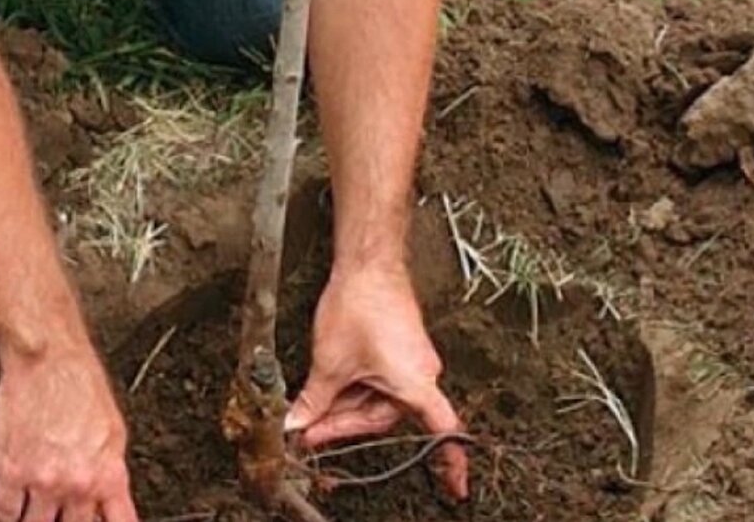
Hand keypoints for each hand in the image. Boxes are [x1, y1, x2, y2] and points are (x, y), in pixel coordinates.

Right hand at [0, 343, 137, 521]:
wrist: (48, 358)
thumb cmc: (80, 383)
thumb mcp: (113, 429)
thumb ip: (109, 468)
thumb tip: (107, 494)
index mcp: (108, 474)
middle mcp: (77, 484)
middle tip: (62, 511)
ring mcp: (42, 482)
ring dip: (36, 520)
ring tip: (36, 513)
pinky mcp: (11, 472)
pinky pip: (6, 512)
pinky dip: (9, 513)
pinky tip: (13, 506)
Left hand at [285, 263, 468, 498]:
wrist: (368, 264)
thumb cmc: (360, 306)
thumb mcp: (329, 363)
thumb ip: (315, 401)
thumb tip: (297, 426)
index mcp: (415, 384)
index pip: (441, 433)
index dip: (449, 463)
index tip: (456, 490)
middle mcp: (421, 376)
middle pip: (384, 419)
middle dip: (344, 426)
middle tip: (308, 433)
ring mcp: (411, 362)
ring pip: (376, 401)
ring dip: (344, 407)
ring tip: (309, 409)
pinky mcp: (399, 350)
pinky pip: (377, 382)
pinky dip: (352, 389)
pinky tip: (326, 388)